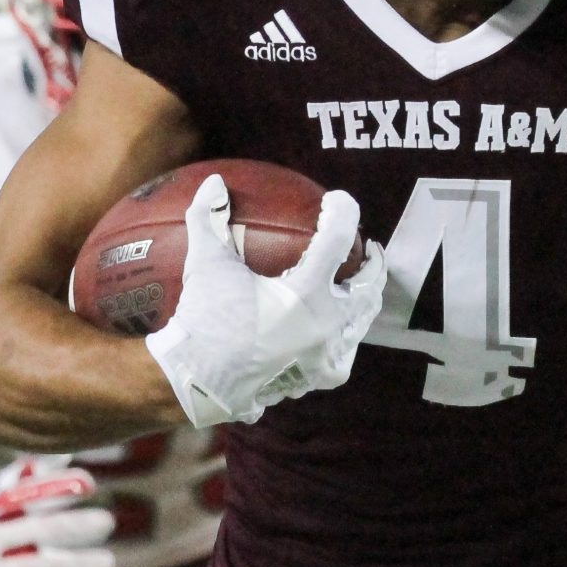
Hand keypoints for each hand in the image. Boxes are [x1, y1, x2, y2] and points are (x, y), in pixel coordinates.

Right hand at [144, 175, 383, 427]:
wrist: (193, 383)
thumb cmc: (203, 322)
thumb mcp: (205, 265)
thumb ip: (209, 219)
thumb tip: (213, 183)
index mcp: (308, 294)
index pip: (339, 239)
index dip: (343, 212)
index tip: (337, 201)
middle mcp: (326, 326)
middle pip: (368, 288)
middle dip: (373, 266)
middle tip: (367, 251)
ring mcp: (324, 357)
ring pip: (359, 326)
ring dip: (362, 304)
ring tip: (355, 290)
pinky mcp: (313, 380)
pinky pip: (339, 357)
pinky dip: (340, 339)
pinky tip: (330, 334)